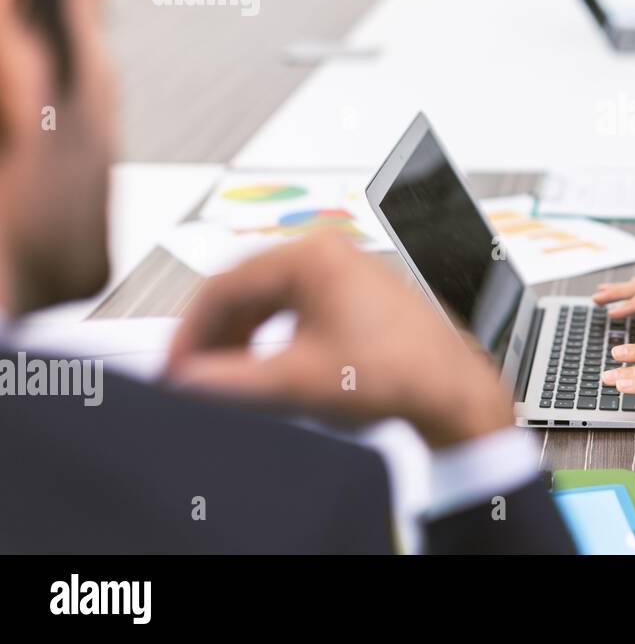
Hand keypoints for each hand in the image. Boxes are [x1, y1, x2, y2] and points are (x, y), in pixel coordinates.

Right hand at [164, 230, 514, 449]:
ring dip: (240, 336)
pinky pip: (295, 306)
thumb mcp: (295, 382)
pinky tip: (262, 366)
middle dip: (214, 334)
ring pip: (269, 297)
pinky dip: (270, 335)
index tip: (174, 367)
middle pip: (244, 288)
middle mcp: (329, 253)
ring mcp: (346, 269)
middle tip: (192, 374)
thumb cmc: (397, 375)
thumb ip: (229, 382)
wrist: (449, 392)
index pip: (223, 286)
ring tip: (224, 376)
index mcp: (312, 257)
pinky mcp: (356, 291)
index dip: (189, 332)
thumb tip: (186, 380)